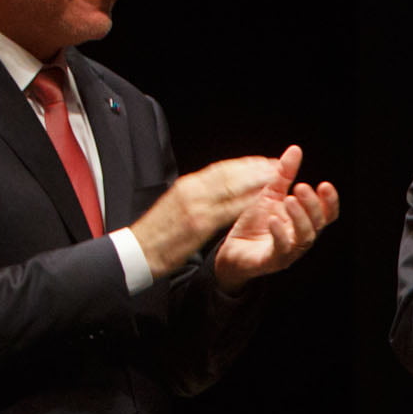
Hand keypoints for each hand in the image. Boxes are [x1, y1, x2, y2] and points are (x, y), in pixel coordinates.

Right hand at [130, 152, 288, 277]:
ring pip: (230, 187)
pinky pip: (227, 209)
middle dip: (253, 168)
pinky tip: (261, 200)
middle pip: (228, 174)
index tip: (261, 162)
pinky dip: (245, 202)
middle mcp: (191, 191)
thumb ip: (194, 196)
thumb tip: (212, 190)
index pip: (219, 170)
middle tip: (275, 164)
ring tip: (275, 177)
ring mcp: (195, 206)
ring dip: (254, 180)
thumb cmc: (157, 233)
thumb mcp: (175, 206)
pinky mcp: (198, 224)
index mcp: (186, 186)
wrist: (137, 251)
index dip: (243, 165)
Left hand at [212, 145, 341, 288]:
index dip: (330, 200)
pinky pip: (282, 249)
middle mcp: (301, 237)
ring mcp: (290, 251)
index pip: (327, 213)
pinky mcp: (273, 261)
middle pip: (318, 223)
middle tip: (301, 188)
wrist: (231, 249)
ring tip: (289, 200)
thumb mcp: (269, 194)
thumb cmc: (254, 223)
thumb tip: (295, 149)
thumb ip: (284, 174)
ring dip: (299, 217)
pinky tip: (273, 220)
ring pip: (304, 237)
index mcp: (305, 221)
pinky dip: (280, 234)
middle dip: (312, 205)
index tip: (324, 185)